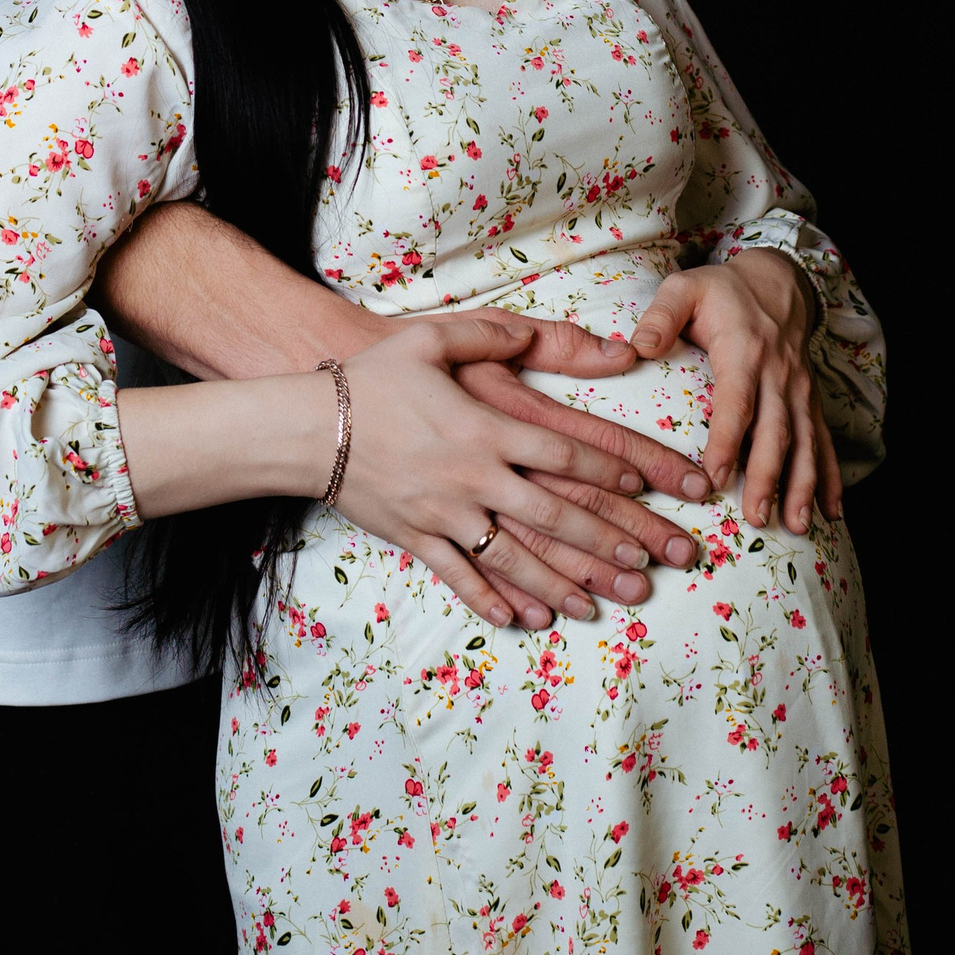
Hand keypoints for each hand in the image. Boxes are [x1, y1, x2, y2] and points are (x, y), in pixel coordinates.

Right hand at [334, 315, 702, 632]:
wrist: (307, 427)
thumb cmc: (372, 379)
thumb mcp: (430, 339)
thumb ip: (488, 334)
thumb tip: (532, 333)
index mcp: (485, 429)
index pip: (562, 455)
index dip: (607, 471)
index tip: (641, 487)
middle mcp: (473, 478)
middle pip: (553, 516)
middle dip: (605, 542)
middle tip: (646, 565)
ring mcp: (445, 516)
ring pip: (516, 559)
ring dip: (562, 583)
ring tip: (601, 605)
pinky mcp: (417, 539)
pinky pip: (462, 579)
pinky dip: (495, 603)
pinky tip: (527, 621)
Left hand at [629, 249, 842, 534]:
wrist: (777, 282)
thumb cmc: (721, 291)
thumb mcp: (684, 288)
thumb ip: (660, 315)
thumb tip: (637, 347)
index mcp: (745, 350)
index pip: (737, 402)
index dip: (728, 440)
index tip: (716, 477)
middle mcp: (778, 374)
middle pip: (776, 431)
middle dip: (769, 478)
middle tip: (756, 518)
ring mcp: (800, 390)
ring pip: (806, 443)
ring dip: (803, 486)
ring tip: (796, 526)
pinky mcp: (810, 401)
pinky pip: (824, 441)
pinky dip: (830, 477)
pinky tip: (832, 512)